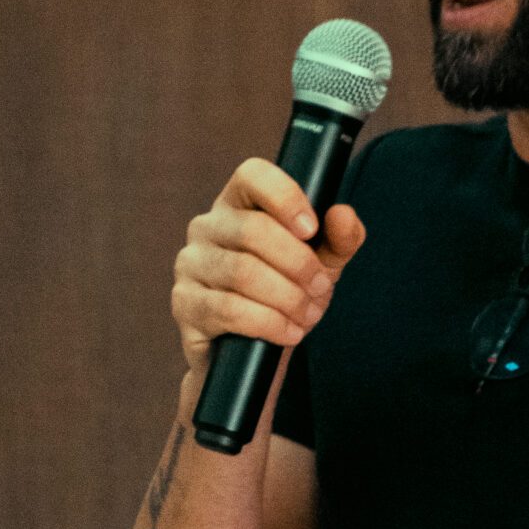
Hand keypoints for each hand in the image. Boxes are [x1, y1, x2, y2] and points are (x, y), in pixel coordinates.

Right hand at [172, 158, 365, 372]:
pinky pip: (228, 309)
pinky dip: (269, 323)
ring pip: (243, 272)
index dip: (285, 197)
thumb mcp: (322, 265)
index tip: (312, 229)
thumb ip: (339, 239)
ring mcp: (190, 264)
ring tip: (308, 315)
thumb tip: (343, 215)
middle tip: (321, 288)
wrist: (257, 353)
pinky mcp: (185, 304)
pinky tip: (289, 332)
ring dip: (287, 297)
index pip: (252, 175)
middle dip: (298, 263)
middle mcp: (206, 226)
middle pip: (253, 230)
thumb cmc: (286, 293)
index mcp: (238, 204)